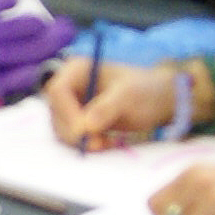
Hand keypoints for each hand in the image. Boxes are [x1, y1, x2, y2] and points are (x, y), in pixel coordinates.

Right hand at [44, 56, 180, 147]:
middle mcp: (69, 86)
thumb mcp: (129, 95)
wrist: (157, 101)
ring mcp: (71, 106)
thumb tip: (85, 127)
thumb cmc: (145, 90)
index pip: (58, 91)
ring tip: (109, 142)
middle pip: (56, 112)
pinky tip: (108, 143)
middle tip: (99, 145)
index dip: (67, 112)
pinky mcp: (78, 123)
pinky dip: (87, 145)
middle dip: (75, 131)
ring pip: (61, 129)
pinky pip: (72, 138)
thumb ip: (107, 107)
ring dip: (82, 141)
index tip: (84, 132)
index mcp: (77, 69)